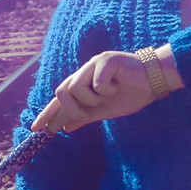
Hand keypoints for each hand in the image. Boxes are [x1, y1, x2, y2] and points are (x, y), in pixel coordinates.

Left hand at [31, 50, 155, 135]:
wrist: (154, 81)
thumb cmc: (131, 93)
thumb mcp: (104, 110)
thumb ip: (84, 116)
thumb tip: (65, 127)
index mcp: (84, 84)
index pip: (60, 99)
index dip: (48, 113)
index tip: (36, 129)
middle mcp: (85, 72)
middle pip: (62, 91)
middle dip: (72, 107)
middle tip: (86, 112)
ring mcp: (94, 64)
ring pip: (76, 88)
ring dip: (92, 99)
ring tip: (108, 96)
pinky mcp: (106, 60)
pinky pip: (96, 83)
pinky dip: (107, 91)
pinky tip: (118, 86)